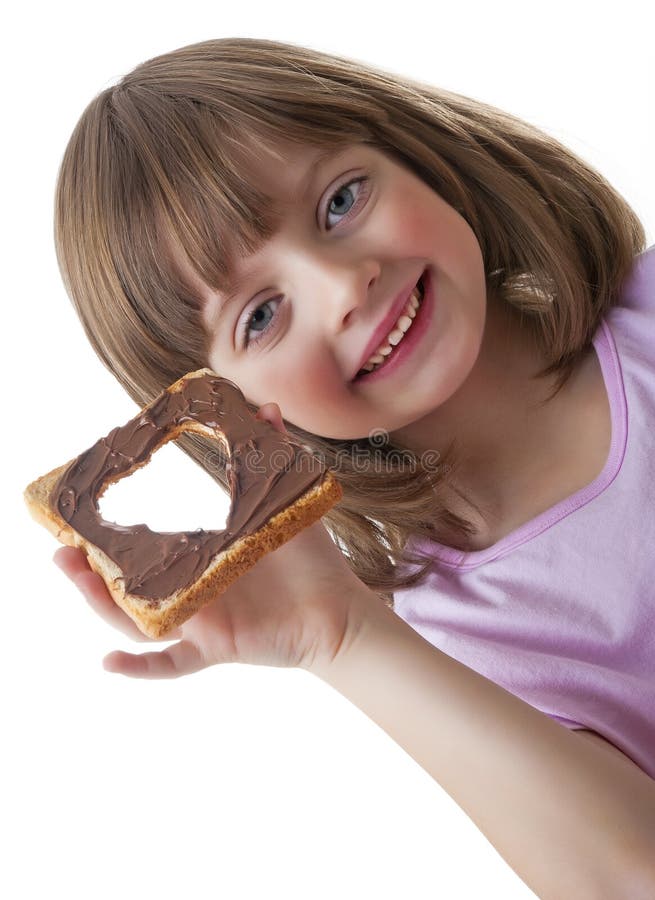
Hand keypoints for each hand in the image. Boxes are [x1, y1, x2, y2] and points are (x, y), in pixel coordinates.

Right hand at [53, 403, 376, 679]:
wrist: (341, 608)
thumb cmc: (310, 562)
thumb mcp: (284, 505)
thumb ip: (273, 456)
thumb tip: (267, 408)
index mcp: (197, 564)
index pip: (140, 554)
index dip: (106, 540)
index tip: (74, 519)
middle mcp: (191, 595)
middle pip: (125, 589)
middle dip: (88, 571)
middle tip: (61, 550)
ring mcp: (201, 624)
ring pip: (136, 622)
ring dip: (100, 604)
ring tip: (74, 577)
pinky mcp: (218, 648)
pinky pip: (172, 666)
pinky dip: (140, 670)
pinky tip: (107, 663)